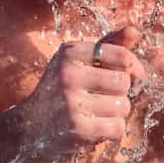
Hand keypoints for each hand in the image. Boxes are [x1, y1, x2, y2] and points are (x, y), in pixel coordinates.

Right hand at [18, 24, 146, 158]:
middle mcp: (68, 74)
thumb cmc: (62, 90)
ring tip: (96, 113)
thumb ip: (109, 45)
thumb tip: (135, 31)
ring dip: (116, 114)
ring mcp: (71, 102)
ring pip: (123, 106)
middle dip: (120, 93)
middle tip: (101, 98)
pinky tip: (96, 128)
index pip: (122, 57)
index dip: (132, 69)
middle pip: (124, 82)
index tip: (124, 76)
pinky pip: (117, 128)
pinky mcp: (77, 129)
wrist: (29, 127)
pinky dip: (112, 131)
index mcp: (70, 52)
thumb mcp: (79, 61)